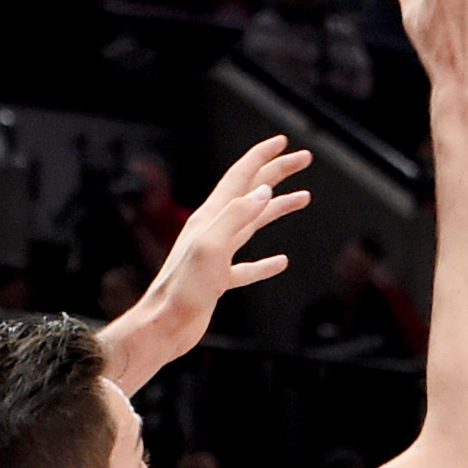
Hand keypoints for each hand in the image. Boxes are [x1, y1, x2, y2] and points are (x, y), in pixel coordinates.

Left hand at [99, 135, 315, 392]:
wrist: (164, 325)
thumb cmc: (183, 289)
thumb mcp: (211, 246)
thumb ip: (236, 216)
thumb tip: (264, 189)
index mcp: (211, 217)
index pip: (241, 176)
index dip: (263, 156)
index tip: (285, 142)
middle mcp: (213, 229)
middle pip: (251, 193)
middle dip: (277, 172)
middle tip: (303, 160)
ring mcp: (216, 254)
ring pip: (253, 224)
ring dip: (278, 207)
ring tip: (303, 198)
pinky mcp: (218, 279)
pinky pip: (247, 266)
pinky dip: (265, 262)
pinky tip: (281, 262)